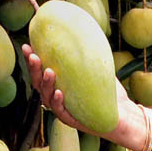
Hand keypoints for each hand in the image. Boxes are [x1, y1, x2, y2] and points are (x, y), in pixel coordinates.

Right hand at [21, 44, 137, 137]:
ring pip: (47, 97)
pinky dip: (58, 101)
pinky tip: (59, 92)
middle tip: (33, 55)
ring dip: (46, 84)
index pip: (42, 72)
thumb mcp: (100, 70)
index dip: (32, 60)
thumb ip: (90, 55)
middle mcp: (57, 99)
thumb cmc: (110, 93)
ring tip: (49, 70)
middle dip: (34, 69)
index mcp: (59, 86)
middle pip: (39, 83)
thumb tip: (86, 29)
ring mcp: (63, 111)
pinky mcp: (72, 121)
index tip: (27, 45)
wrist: (125, 116)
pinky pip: (61, 112)